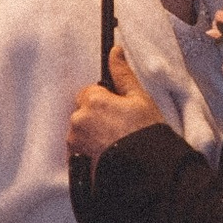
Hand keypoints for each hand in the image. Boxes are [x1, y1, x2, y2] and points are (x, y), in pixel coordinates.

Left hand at [68, 41, 162, 166]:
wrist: (148, 171)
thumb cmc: (146, 135)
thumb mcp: (140, 99)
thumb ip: (122, 74)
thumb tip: (115, 51)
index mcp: (92, 100)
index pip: (90, 92)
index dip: (106, 101)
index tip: (119, 112)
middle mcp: (79, 120)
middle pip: (83, 112)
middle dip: (97, 118)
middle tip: (119, 129)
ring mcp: (75, 142)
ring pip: (80, 131)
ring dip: (92, 135)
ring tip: (114, 145)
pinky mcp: (74, 162)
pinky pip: (78, 150)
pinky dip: (89, 151)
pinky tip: (106, 155)